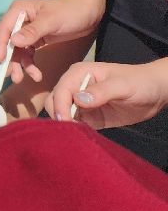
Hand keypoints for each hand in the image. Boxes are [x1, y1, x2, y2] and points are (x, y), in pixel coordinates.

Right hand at [0, 0, 103, 83]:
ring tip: (33, 77)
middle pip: (8, 42)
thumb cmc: (69, 11)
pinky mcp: (35, 39)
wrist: (87, 12)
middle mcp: (19, 20)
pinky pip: (28, 54)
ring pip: (18, 51)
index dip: (0, 44)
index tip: (1, 60)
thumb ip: (32, 31)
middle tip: (14, 76)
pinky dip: (30, 64)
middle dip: (11, 59)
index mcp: (19, 10)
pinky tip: (37, 73)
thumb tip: (13, 42)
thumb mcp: (51, 21)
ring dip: (22, 65)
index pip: (4, 28)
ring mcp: (27, 31)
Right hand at [51, 60, 167, 127]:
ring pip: (63, 114)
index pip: (61, 90)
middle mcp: (76, 86)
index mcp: (79, 73)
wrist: (155, 91)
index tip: (66, 122)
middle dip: (59, 115)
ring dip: (66, 125)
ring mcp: (82, 102)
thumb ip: (101, 91)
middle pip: (55, 102)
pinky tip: (83, 137)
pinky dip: (76, 131)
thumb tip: (78, 100)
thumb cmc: (139, 82)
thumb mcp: (122, 85)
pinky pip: (77, 124)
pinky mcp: (91, 116)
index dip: (60, 106)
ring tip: (75, 136)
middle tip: (71, 131)